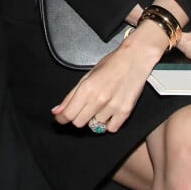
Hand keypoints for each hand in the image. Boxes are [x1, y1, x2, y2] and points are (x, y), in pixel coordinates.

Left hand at [52, 24, 166, 132]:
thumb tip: (56, 111)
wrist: (134, 60)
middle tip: (83, 108)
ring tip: (100, 106)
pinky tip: (109, 112)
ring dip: (94, 119)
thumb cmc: (110, 65)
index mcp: (86, 88)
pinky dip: (108, 124)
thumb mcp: (86, 76)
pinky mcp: (125, 112)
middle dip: (78, 117)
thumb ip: (71, 96)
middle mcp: (99, 99)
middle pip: (79, 123)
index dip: (62, 118)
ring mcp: (113, 107)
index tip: (61, 118)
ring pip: (95, 127)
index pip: (68, 114)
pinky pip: (111, 129)